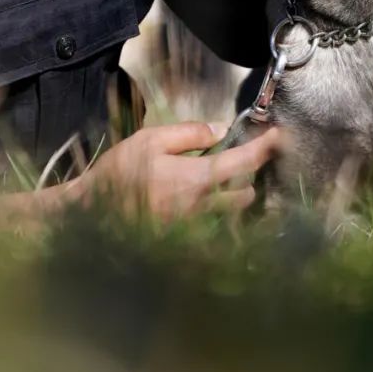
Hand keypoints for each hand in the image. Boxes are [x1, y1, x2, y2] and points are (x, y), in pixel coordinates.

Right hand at [69, 121, 282, 220]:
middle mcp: (202, 206)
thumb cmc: (120, 172)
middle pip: (244, 194)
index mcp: (196, 177)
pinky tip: (198, 207)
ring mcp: (194, 228)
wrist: (93, 213)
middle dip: (247, 178)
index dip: (265, 148)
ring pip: (230, 215)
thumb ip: (190, 133)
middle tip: (236, 161)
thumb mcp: (150, 139)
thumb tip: (221, 130)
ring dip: (233, 198)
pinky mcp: (184, 242)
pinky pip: (213, 232)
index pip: (243, 161)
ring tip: (219, 183)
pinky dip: (216, 220)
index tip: (279, 136)